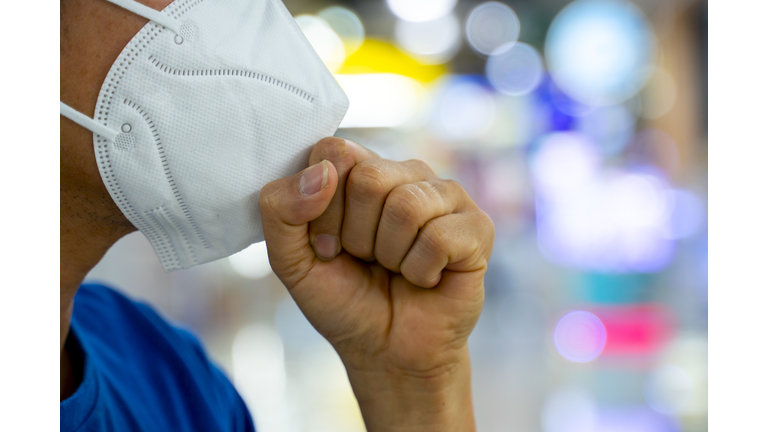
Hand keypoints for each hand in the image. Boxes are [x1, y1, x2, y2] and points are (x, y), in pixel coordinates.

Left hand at [258, 138, 493, 430]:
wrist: (387, 351)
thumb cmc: (344, 300)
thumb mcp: (291, 260)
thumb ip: (280, 209)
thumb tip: (324, 173)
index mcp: (361, 168)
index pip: (334, 152)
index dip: (323, 207)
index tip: (327, 243)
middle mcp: (405, 173)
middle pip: (369, 177)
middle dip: (356, 235)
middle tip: (366, 259)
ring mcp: (446, 196)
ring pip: (406, 206)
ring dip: (390, 255)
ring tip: (396, 268)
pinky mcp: (477, 227)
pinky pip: (440, 237)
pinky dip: (421, 271)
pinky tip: (425, 278)